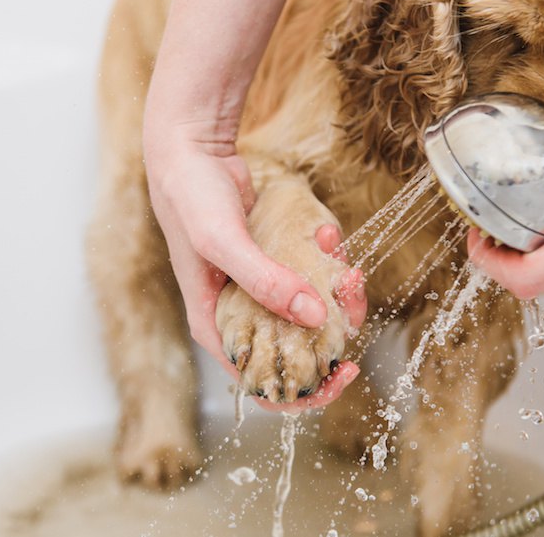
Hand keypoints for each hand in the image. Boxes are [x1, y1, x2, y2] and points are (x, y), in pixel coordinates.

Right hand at [144, 127, 363, 412]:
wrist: (190, 154)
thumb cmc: (191, 201)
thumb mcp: (222, 242)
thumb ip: (265, 281)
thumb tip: (314, 317)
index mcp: (218, 328)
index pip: (263, 383)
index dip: (307, 390)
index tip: (343, 371)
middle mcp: (240, 316)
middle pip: (296, 348)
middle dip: (335, 329)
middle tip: (353, 294)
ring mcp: (259, 289)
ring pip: (310, 311)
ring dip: (336, 290)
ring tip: (345, 262)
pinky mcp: (274, 264)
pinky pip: (310, 276)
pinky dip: (326, 260)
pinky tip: (325, 235)